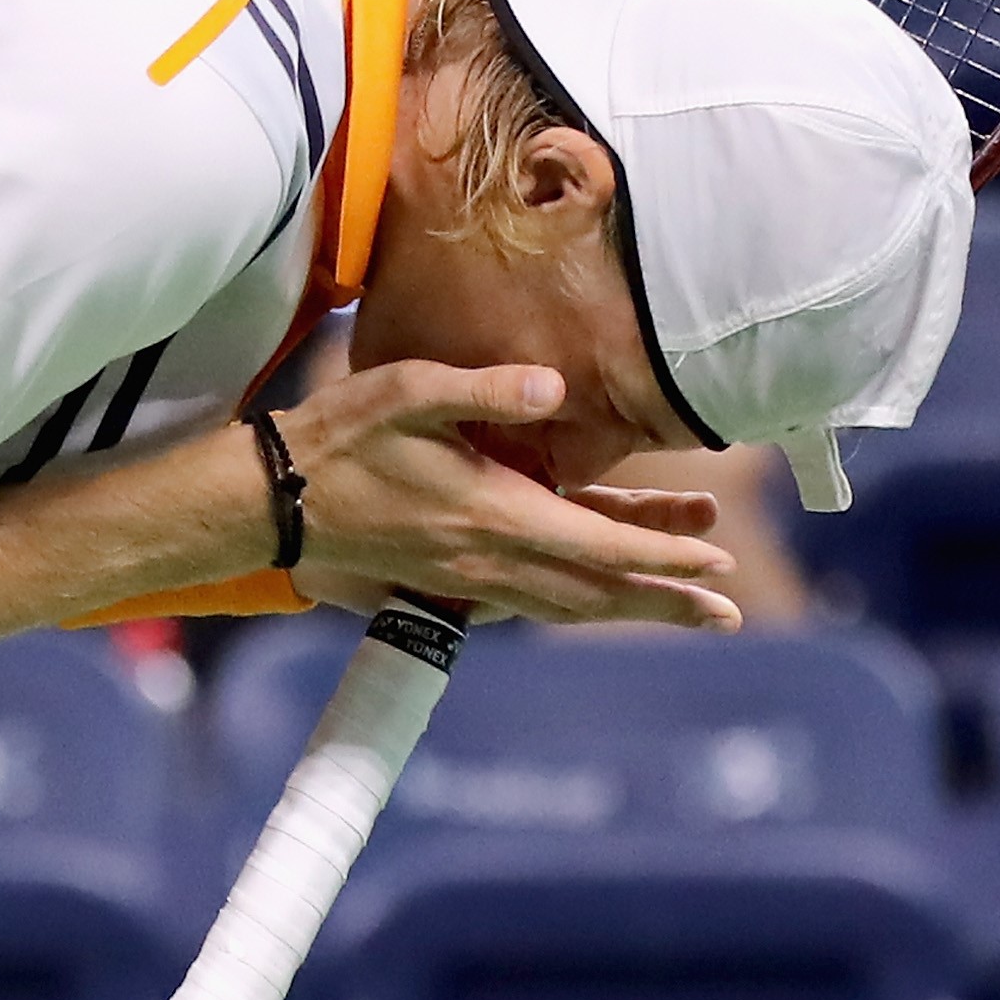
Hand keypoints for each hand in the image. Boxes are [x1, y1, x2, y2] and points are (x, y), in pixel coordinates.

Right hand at [275, 360, 740, 630]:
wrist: (272, 500)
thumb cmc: (339, 438)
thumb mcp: (408, 393)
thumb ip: (484, 390)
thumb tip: (553, 387)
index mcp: (494, 513)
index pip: (599, 544)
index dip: (664, 553)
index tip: (718, 559)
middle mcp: (490, 558)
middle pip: (598, 591)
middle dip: (667, 600)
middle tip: (727, 612)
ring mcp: (469, 577)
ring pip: (569, 603)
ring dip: (631, 605)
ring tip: (687, 606)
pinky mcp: (450, 580)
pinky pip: (534, 600)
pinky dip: (579, 601)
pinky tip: (598, 593)